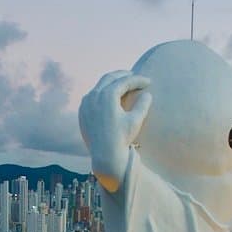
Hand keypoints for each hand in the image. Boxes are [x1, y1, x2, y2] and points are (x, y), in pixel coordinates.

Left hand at [79, 71, 151, 192]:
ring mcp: (85, 103)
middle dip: (123, 75)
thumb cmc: (122, 138)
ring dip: (112, 82)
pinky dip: (102, 92)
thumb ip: (143, 105)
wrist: (104, 155)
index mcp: (107, 95)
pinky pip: (92, 96)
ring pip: (99, 86)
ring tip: (122, 83)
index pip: (124, 81)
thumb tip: (147, 94)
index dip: (138, 80)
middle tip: (134, 76)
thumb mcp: (136, 120)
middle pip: (109, 78)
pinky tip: (108, 95)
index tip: (148, 81)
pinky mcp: (82, 111)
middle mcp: (93, 96)